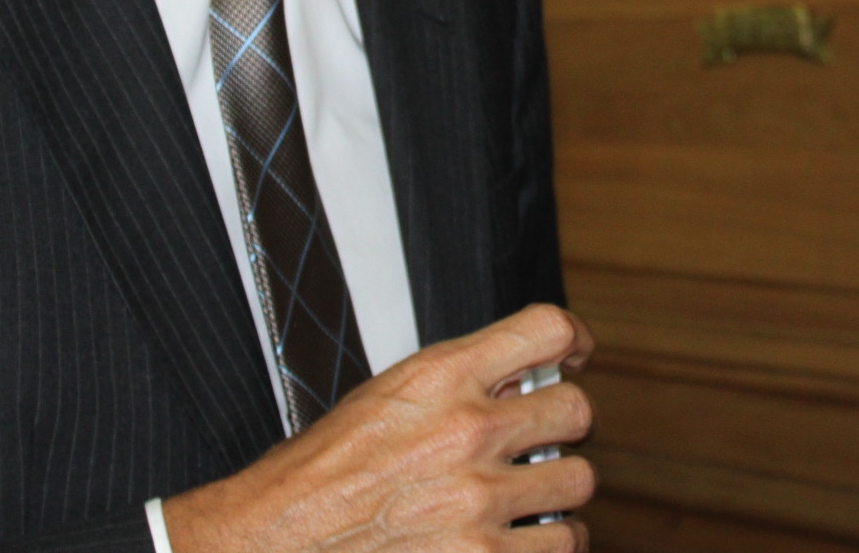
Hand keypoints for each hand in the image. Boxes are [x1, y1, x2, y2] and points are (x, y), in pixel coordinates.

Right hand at [163, 303, 596, 550]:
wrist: (279, 546)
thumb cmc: (322, 478)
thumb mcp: (385, 399)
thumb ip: (456, 384)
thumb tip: (519, 381)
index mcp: (441, 377)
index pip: (547, 328)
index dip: (570, 341)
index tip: (570, 358)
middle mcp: (468, 432)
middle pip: (576, 410)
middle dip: (560, 428)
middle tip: (538, 443)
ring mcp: (481, 500)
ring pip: (578, 481)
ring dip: (555, 493)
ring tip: (525, 499)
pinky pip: (563, 543)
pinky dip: (548, 544)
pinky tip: (521, 540)